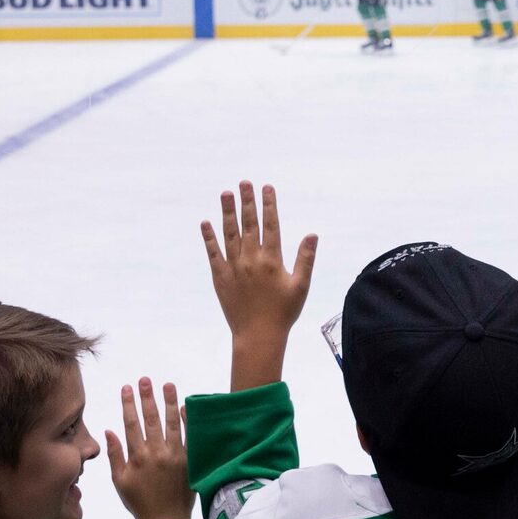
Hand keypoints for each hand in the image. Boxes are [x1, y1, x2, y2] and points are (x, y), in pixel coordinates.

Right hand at [107, 376, 193, 518]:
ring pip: (171, 423)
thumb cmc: (139, 502)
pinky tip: (185, 406)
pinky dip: (187, 421)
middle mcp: (156, 453)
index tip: (127, 388)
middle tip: (145, 379)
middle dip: (147, 397)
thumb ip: (115, 455)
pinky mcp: (189, 461)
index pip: (131, 424)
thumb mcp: (120, 481)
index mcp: (137, 457)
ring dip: (169, 402)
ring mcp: (175, 456)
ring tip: (167, 384)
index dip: (128, 404)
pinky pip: (189, 436)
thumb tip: (109, 430)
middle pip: (151, 419)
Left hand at [202, 182, 315, 388]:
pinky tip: (206, 222)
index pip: (271, 225)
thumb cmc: (283, 312)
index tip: (267, 187)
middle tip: (244, 182)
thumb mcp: (301, 286)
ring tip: (225, 193)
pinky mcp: (220, 278)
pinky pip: (213, 253)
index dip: (269, 205)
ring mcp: (234, 268)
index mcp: (272, 260)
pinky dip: (209, 238)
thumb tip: (312, 234)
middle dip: (247, 201)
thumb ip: (306, 259)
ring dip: (227, 212)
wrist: (258, 336)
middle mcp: (251, 260)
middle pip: (249, 224)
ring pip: (229, 234)